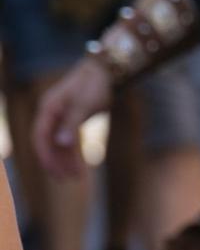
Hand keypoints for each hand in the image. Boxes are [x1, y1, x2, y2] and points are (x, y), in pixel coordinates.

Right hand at [33, 57, 111, 180]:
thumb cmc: (96, 83)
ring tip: (76, 178)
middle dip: (56, 162)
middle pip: (48, 143)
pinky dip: (73, 153)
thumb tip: (61, 143)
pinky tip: (80, 167)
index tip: (54, 170)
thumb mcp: (85, 103)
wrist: (109, 69)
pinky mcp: (72, 119)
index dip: (45, 154)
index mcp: (49, 107)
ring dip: (66, 161)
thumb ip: (72, 123)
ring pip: (59, 144)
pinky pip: (69, 140)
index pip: (40, 136)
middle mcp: (51, 113)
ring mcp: (61, 116)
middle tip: (66, 179)